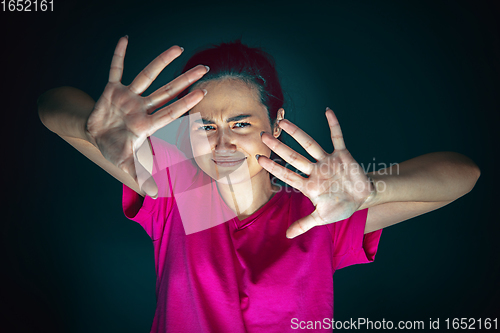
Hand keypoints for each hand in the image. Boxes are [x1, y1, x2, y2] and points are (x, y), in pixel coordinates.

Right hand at [86, 36, 207, 196]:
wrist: (94, 134)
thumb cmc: (113, 147)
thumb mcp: (125, 163)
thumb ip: (140, 176)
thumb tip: (154, 194)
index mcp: (146, 124)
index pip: (170, 111)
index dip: (186, 103)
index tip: (203, 94)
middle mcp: (141, 107)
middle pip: (167, 90)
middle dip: (185, 80)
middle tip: (205, 69)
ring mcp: (128, 96)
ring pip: (147, 75)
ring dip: (161, 61)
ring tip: (178, 48)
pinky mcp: (111, 88)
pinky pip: (115, 68)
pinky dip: (118, 54)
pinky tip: (125, 39)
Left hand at [258, 108, 374, 237]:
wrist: (363, 198)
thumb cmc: (340, 207)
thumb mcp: (322, 218)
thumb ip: (304, 224)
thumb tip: (287, 236)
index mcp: (309, 185)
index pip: (287, 174)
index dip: (273, 167)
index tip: (259, 159)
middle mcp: (315, 170)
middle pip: (293, 157)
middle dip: (279, 147)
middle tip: (263, 135)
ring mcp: (327, 161)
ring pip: (310, 144)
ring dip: (298, 133)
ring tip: (284, 122)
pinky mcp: (342, 155)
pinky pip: (337, 137)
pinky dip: (334, 125)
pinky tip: (327, 111)